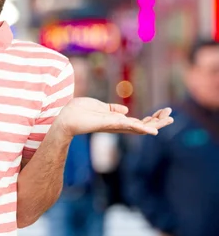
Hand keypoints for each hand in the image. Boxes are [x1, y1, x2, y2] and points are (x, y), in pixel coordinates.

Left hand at [55, 97, 173, 137]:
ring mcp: (114, 126)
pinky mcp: (109, 123)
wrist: (64, 117)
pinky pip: (128, 126)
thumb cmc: (78, 112)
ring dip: (155, 123)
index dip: (151, 118)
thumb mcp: (98, 106)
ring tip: (169, 119)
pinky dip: (141, 128)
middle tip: (171, 115)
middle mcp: (117, 126)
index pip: (138, 122)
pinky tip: (153, 130)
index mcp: (116, 121)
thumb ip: (112, 109)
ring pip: (139, 127)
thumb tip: (124, 110)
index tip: (164, 112)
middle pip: (143, 126)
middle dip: (158, 121)